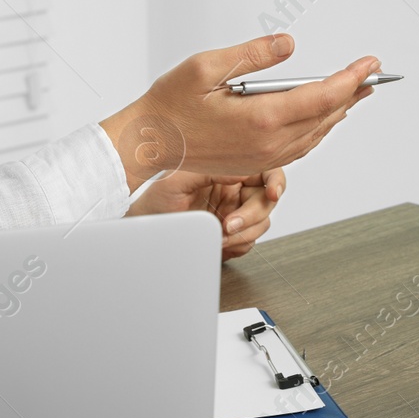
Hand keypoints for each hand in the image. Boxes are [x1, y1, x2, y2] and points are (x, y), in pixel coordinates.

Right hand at [101, 33, 377, 187]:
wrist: (149, 142)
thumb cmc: (171, 104)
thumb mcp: (207, 66)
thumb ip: (252, 55)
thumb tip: (288, 44)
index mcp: (260, 118)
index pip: (322, 97)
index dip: (351, 78)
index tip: (369, 63)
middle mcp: (268, 143)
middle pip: (326, 117)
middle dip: (353, 93)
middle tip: (371, 74)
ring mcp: (264, 157)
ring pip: (317, 134)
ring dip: (339, 112)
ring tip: (356, 91)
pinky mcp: (256, 162)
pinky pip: (301, 146)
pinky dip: (319, 128)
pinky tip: (324, 116)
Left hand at [126, 168, 284, 259]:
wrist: (142, 232)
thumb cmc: (153, 202)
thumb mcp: (178, 179)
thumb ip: (212, 170)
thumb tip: (242, 171)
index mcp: (226, 171)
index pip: (264, 171)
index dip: (276, 181)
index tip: (272, 194)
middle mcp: (233, 190)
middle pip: (266, 200)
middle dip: (251, 216)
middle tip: (228, 224)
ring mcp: (233, 213)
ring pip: (261, 224)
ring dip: (243, 234)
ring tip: (218, 236)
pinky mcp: (230, 235)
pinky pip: (249, 242)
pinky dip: (237, 246)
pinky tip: (218, 243)